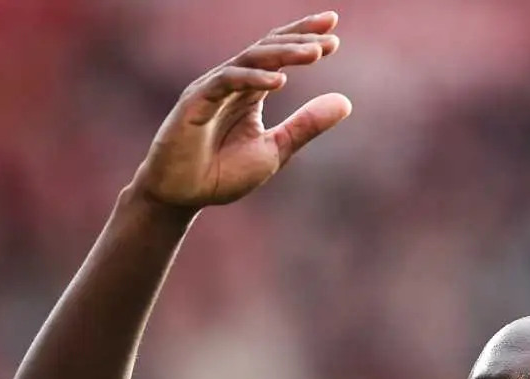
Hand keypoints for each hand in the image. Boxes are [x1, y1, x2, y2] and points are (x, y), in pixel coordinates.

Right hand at [131, 12, 351, 211]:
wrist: (183, 196)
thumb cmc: (222, 173)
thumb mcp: (275, 149)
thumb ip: (306, 125)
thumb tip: (346, 102)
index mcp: (249, 90)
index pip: (277, 54)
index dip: (303, 38)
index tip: (334, 31)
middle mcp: (230, 82)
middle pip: (266, 48)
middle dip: (298, 38)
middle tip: (329, 35)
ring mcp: (211, 89)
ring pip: (250, 59)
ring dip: (283, 54)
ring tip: (315, 53)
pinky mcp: (195, 102)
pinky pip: (226, 82)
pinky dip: (253, 79)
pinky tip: (280, 81)